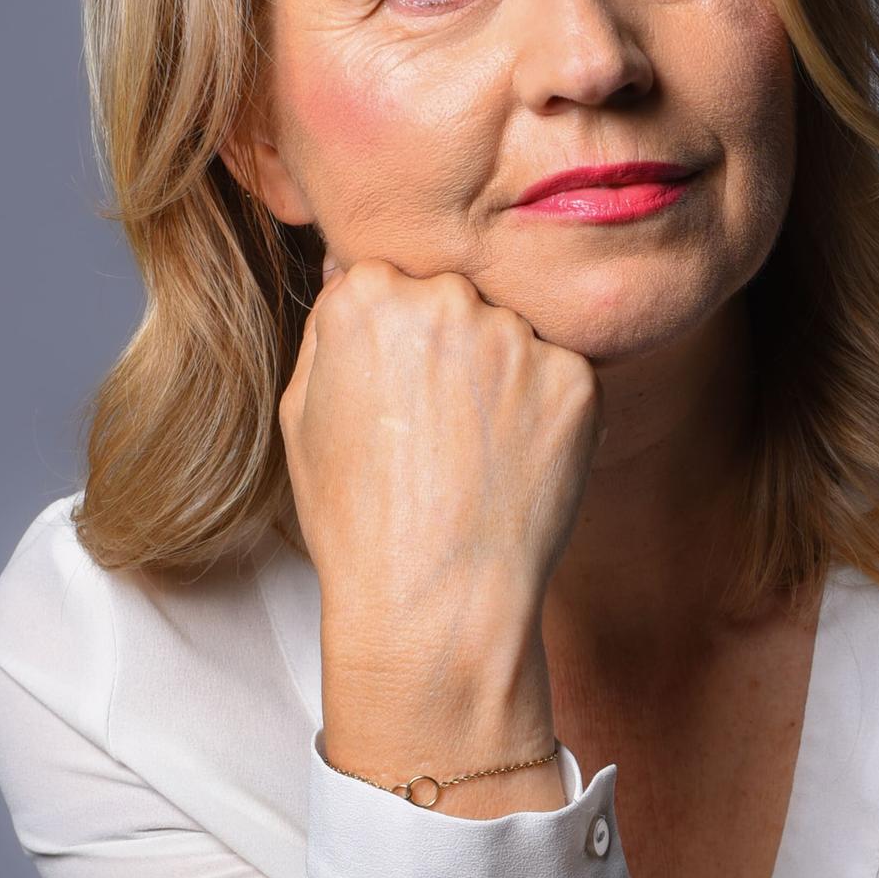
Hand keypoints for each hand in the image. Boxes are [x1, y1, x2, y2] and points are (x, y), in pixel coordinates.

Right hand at [281, 260, 598, 807]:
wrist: (434, 602)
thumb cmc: (359, 521)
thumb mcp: (304, 415)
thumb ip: (332, 330)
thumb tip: (357, 275)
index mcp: (365, 295)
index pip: (390, 280)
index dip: (395, 343)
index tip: (398, 396)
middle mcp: (444, 299)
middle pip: (455, 300)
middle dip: (451, 351)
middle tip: (440, 433)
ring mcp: (516, 336)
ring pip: (513, 337)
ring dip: (502, 380)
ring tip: (475, 459)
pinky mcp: (575, 377)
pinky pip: (561, 376)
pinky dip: (546, 415)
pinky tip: (514, 468)